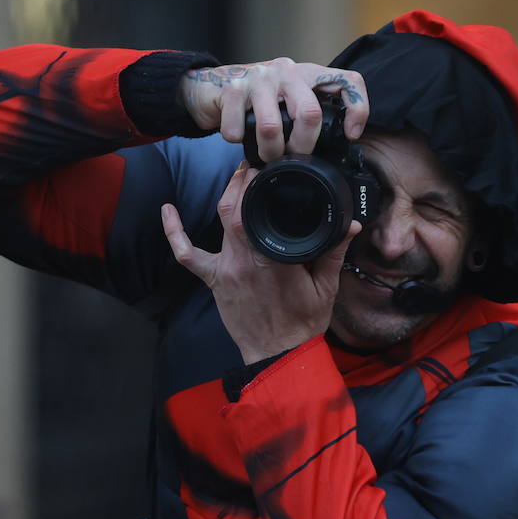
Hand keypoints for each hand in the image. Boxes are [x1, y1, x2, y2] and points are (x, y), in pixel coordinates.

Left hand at [161, 163, 360, 364]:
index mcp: (274, 259)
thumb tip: (349, 223)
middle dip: (242, 180)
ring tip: (238, 177)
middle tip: (255, 162)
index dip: (260, 182)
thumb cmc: (302, 324)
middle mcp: (245, 260)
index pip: (260, 209)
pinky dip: (174, 231)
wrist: (279, 356)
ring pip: (218, 222)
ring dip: (226, 195)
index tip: (271, 164)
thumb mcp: (326, 287)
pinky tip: (168, 209)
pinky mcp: (214, 280)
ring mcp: (226, 270)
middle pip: (235, 208)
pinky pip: (187, 255)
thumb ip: (333, 251)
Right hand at [178, 58, 368, 162]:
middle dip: (302, 147)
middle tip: (294, 159)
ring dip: (269, 152)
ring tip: (266, 156)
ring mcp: (259, 77)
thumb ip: (309, 113)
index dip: (358, 109)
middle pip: (310, 113)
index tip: (350, 135)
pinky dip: (237, 141)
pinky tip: (238, 135)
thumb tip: (335, 146)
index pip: (348, 82)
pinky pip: (238, 130)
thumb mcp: (291, 100)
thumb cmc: (258, 100)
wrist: (212, 86)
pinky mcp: (232, 88)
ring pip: (272, 127)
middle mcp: (287, 70)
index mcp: (308, 74)